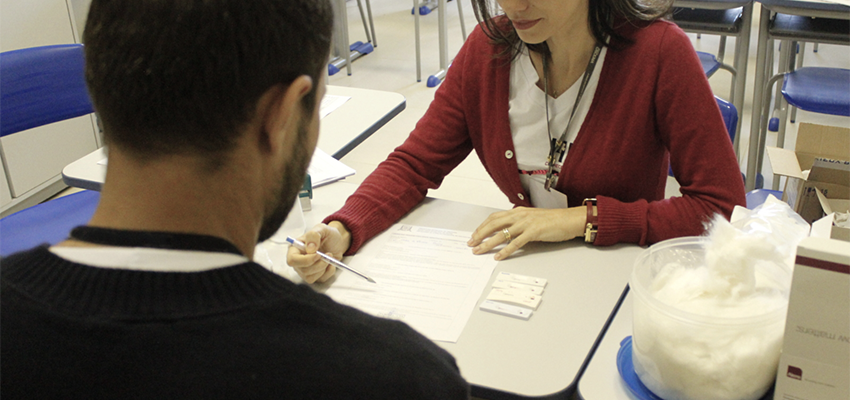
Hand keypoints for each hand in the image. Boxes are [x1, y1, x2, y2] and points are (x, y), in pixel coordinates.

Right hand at [286, 221, 350, 282]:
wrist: (337, 241)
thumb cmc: (326, 234)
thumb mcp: (321, 229)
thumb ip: (314, 236)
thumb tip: (309, 249)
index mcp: (295, 248)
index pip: (292, 260)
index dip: (305, 260)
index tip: (318, 254)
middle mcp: (298, 261)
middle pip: (303, 270)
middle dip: (318, 264)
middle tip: (328, 255)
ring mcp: (305, 270)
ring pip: (310, 277)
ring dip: (323, 268)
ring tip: (329, 257)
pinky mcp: (315, 275)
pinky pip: (320, 280)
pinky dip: (328, 272)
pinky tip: (331, 263)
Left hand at [467, 206, 587, 259]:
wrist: (569, 219)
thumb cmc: (553, 220)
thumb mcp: (532, 218)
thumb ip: (519, 222)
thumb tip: (507, 230)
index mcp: (518, 212)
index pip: (494, 218)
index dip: (482, 226)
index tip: (474, 235)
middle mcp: (519, 216)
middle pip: (494, 224)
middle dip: (480, 234)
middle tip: (471, 243)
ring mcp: (526, 224)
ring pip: (502, 234)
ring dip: (488, 244)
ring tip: (479, 251)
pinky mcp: (534, 232)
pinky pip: (516, 243)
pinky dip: (506, 251)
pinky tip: (499, 256)